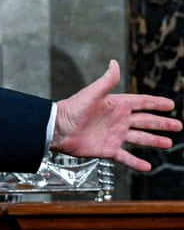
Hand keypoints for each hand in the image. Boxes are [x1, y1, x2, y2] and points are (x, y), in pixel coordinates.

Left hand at [52, 60, 180, 170]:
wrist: (58, 129)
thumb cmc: (72, 109)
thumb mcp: (92, 93)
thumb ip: (106, 80)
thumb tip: (114, 63)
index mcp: (116, 105)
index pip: (141, 103)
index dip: (156, 104)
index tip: (170, 105)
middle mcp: (118, 120)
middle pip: (146, 121)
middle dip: (162, 123)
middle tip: (178, 125)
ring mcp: (114, 135)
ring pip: (140, 138)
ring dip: (154, 141)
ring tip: (168, 143)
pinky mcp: (108, 149)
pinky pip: (126, 157)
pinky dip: (136, 162)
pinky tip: (147, 166)